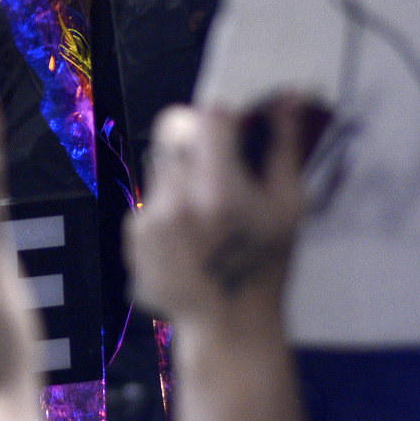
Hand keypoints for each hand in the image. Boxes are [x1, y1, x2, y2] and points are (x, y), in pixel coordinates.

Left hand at [127, 98, 312, 340]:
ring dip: (180, 175)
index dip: (222, 118)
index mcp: (219, 191)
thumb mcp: (289, 206)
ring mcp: (147, 221)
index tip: (233, 133)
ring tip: (204, 211)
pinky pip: (147, 199)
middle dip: (196, 141)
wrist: (227, 325)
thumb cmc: (266, 264)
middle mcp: (175, 201)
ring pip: (158, 165)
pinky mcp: (130, 237)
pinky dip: (166, 206)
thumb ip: (283, 146)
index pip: (207, 115)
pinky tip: (188, 236)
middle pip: (174, 133)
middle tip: (217, 167)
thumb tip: (288, 95)